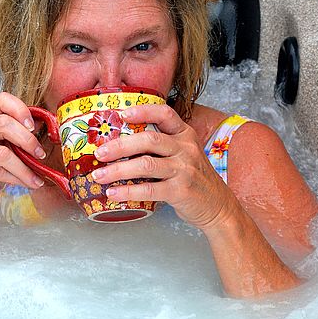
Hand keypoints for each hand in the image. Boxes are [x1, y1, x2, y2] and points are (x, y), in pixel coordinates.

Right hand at [0, 92, 46, 221]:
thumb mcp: (9, 146)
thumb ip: (22, 135)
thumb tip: (46, 127)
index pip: (1, 101)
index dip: (20, 110)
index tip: (33, 126)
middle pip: (3, 124)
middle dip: (27, 140)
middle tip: (40, 154)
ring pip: (2, 154)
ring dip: (25, 167)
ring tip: (37, 177)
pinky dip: (17, 178)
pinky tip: (28, 183)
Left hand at [91, 104, 231, 228]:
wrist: (218, 207)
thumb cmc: (195, 180)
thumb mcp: (185, 155)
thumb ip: (163, 147)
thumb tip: (122, 146)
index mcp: (186, 135)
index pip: (165, 114)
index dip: (142, 111)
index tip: (122, 114)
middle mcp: (186, 149)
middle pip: (149, 140)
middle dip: (119, 146)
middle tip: (100, 153)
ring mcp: (184, 170)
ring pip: (145, 165)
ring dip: (118, 170)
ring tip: (99, 176)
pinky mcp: (180, 191)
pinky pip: (149, 190)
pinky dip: (127, 192)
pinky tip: (113, 194)